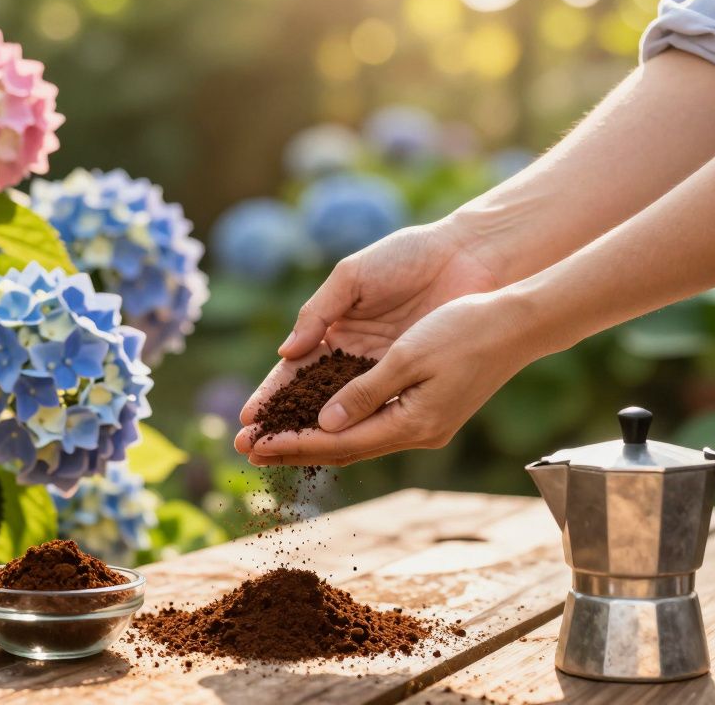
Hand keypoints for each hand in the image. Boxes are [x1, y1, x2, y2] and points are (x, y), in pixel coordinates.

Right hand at [235, 221, 499, 455]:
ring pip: (340, 413)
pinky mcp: (411, 382)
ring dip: (310, 437)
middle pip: (309, 401)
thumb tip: (285, 353)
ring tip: (277, 458)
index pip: (293, 372)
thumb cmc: (407, 256)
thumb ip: (318, 313)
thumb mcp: (353, 278)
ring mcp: (382, 373)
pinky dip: (353, 432)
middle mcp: (353, 358)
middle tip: (248, 449)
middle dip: (279, 425)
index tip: (248, 418)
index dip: (271, 395)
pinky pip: (378, 412)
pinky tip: (328, 451)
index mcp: (333, 330)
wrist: (466, 257)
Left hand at [239, 292, 540, 465]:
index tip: (255, 444)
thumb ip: (365, 392)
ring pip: (357, 440)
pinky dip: (340, 427)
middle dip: (294, 447)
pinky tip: (317, 422)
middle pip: (343, 448)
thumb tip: (325, 422)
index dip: (294, 442)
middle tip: (247, 450)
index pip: (339, 441)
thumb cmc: (465, 330)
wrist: (518, 324)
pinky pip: (373, 426)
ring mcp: (425, 425)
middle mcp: (417, 433)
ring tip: (271, 439)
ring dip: (313, 439)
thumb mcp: (407, 357)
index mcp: (412, 424)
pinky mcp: (427, 412)